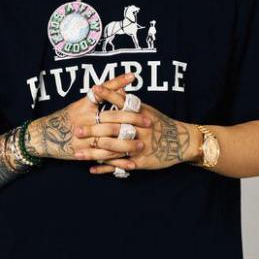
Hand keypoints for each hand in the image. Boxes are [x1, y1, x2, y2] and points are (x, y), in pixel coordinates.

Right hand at [26, 72, 148, 172]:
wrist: (44, 135)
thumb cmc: (68, 117)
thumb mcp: (82, 103)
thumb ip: (104, 94)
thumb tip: (126, 83)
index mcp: (84, 106)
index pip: (103, 92)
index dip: (118, 84)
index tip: (134, 77)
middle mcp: (83, 120)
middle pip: (111, 119)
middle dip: (131, 120)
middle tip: (148, 121)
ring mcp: (83, 137)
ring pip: (109, 140)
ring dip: (127, 142)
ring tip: (142, 143)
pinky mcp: (83, 152)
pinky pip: (103, 157)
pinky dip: (117, 159)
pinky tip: (130, 161)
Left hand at [78, 83, 193, 174]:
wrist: (182, 141)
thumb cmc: (161, 124)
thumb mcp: (148, 110)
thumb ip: (130, 103)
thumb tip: (117, 89)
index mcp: (141, 114)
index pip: (122, 102)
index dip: (108, 94)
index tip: (93, 89)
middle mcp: (140, 129)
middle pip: (113, 128)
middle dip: (93, 130)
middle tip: (76, 130)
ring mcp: (140, 145)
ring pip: (113, 149)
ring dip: (94, 152)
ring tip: (77, 153)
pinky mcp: (141, 161)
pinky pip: (120, 165)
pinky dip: (106, 168)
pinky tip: (92, 169)